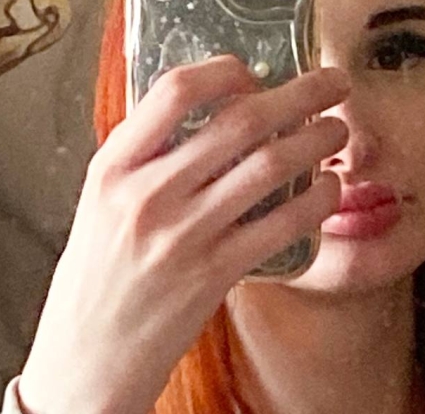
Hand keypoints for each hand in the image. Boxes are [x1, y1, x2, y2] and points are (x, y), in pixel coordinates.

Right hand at [18, 56, 347, 413]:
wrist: (87, 354)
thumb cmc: (97, 269)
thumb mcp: (102, 196)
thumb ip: (145, 152)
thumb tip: (209, 107)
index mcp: (114, 164)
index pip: (175, 91)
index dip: (225, 70)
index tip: (253, 71)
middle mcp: (148, 192)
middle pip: (239, 122)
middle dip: (300, 95)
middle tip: (332, 82)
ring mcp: (183, 235)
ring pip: (268, 167)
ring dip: (315, 142)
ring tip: (337, 131)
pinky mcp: (214, 274)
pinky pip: (280, 226)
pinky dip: (314, 201)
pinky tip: (327, 189)